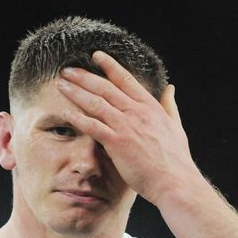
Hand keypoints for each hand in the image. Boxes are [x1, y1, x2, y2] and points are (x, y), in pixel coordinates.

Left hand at [55, 51, 201, 204]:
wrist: (174, 181)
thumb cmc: (176, 160)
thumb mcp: (176, 126)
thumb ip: (169, 106)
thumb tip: (170, 88)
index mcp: (150, 106)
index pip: (126, 79)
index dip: (109, 65)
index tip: (96, 55)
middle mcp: (137, 112)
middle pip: (105, 87)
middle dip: (84, 76)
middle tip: (67, 69)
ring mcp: (126, 126)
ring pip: (96, 103)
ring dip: (76, 92)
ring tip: (61, 85)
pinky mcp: (117, 143)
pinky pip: (92, 126)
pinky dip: (77, 118)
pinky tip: (65, 113)